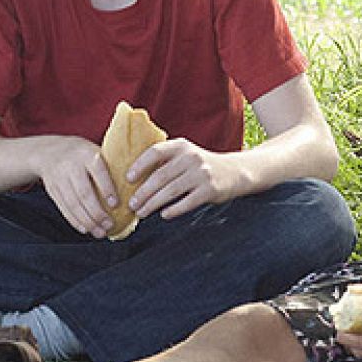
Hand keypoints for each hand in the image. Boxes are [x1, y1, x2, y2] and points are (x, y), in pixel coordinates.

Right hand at [34, 136, 116, 237]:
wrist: (49, 151)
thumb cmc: (81, 154)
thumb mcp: (94, 151)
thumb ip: (109, 166)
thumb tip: (132, 188)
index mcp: (87, 154)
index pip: (98, 172)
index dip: (107, 189)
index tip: (116, 205)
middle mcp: (71, 166)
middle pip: (84, 193)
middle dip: (97, 212)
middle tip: (109, 225)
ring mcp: (59, 178)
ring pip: (73, 204)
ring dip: (87, 221)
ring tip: (100, 232)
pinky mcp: (52, 190)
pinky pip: (64, 208)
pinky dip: (75, 221)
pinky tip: (85, 229)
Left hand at [126, 138, 241, 218]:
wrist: (234, 171)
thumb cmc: (201, 166)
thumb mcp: (185, 155)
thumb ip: (165, 161)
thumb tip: (134, 179)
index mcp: (181, 146)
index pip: (155, 152)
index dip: (139, 165)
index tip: (127, 178)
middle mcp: (191, 157)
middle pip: (160, 176)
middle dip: (142, 192)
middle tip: (131, 204)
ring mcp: (201, 174)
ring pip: (170, 191)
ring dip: (152, 204)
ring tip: (141, 212)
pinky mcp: (210, 190)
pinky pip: (187, 202)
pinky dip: (173, 210)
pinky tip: (163, 215)